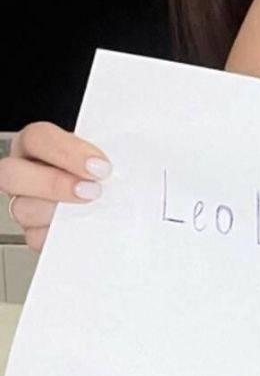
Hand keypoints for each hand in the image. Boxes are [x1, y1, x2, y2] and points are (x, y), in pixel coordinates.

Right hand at [0, 121, 111, 253]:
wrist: (121, 196)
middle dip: (53, 184)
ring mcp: (26, 203)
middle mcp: (26, 172)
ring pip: (22, 209)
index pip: (38, 137)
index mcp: (40, 144)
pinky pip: (36, 237)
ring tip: (93, 210)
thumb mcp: (112, 149)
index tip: (99, 166)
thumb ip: (113, 148)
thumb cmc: (110, 168)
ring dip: (58, 211)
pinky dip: (62, 235)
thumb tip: (130, 157)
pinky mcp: (35, 231)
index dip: (66, 151)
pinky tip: (85, 227)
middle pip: (12, 174)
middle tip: (92, 191)